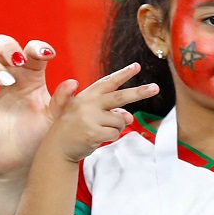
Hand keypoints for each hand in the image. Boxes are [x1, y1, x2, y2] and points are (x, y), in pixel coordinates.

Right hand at [0, 35, 64, 178]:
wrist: (17, 163)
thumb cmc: (37, 138)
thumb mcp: (53, 120)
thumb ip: (62, 103)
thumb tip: (73, 83)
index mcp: (30, 75)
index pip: (30, 50)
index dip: (37, 47)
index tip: (48, 55)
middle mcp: (8, 75)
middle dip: (8, 47)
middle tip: (19, 61)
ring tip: (7, 82)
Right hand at [42, 63, 158, 162]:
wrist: (57, 148)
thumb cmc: (73, 128)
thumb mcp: (86, 112)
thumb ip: (109, 110)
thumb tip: (129, 116)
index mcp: (87, 95)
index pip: (108, 82)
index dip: (123, 74)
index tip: (137, 66)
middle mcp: (89, 104)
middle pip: (121, 97)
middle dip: (140, 92)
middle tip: (156, 88)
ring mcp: (91, 118)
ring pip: (120, 120)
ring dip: (116, 126)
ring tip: (99, 129)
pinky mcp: (93, 133)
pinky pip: (115, 133)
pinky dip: (110, 136)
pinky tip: (97, 137)